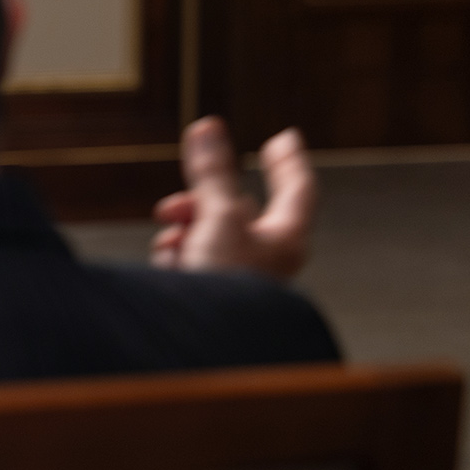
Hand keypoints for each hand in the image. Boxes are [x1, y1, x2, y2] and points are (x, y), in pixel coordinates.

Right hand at [150, 116, 314, 280]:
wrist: (205, 341)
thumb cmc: (227, 287)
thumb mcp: (218, 216)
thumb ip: (213, 171)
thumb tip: (208, 127)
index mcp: (286, 238)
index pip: (298, 188)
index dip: (289, 160)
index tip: (284, 138)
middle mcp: (268, 257)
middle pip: (237, 207)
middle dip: (202, 199)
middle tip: (177, 203)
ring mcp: (239, 275)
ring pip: (209, 231)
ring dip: (185, 229)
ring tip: (172, 242)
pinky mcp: (212, 290)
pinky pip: (193, 258)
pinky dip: (178, 255)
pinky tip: (171, 264)